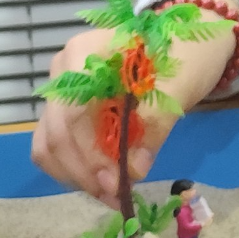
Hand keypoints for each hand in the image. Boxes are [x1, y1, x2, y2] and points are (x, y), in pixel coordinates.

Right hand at [28, 21, 234, 202]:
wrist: (188, 40)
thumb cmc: (186, 53)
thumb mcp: (180, 84)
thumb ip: (155, 123)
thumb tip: (135, 170)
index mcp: (85, 53)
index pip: (73, 111)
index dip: (90, 152)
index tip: (116, 181)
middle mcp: (62, 72)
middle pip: (56, 132)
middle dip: (85, 171)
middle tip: (117, 197)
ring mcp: (62, 92)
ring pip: (49, 144)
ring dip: (77, 175)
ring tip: (113, 195)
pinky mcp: (68, 111)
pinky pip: (58, 146)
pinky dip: (77, 168)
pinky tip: (105, 183)